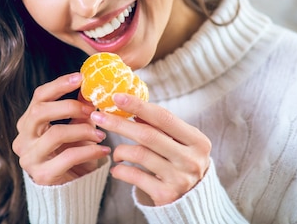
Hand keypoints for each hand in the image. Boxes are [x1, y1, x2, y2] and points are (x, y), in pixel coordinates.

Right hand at [12, 73, 110, 185]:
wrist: (69, 189)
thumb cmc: (70, 154)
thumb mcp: (75, 128)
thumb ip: (79, 109)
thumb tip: (90, 86)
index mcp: (28, 123)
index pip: (39, 97)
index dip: (59, 85)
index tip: (80, 78)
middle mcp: (23, 139)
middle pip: (39, 112)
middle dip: (68, 106)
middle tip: (91, 110)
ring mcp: (29, 158)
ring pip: (55, 134)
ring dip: (82, 131)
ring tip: (101, 134)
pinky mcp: (42, 175)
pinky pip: (68, 156)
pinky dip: (89, 151)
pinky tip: (103, 150)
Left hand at [90, 93, 211, 205]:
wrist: (191, 200)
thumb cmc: (180, 162)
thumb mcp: (178, 142)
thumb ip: (159, 125)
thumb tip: (128, 103)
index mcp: (198, 141)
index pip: (164, 117)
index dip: (138, 106)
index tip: (117, 97)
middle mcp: (191, 160)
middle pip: (148, 135)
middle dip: (119, 123)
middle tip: (98, 115)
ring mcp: (179, 179)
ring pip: (139, 154)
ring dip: (120, 150)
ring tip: (116, 153)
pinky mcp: (166, 195)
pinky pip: (134, 176)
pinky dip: (120, 170)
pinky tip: (117, 168)